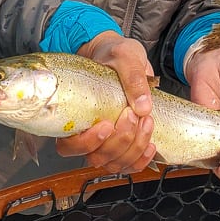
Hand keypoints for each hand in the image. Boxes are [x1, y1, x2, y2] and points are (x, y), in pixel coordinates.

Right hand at [55, 32, 157, 173]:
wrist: (123, 57)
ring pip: (114, 163)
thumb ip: (132, 77)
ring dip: (134, 147)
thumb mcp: (125, 56)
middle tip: (133, 114)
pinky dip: (141, 159)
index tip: (107, 125)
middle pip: (97, 157)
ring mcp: (106, 142)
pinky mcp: (123, 143)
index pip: (69, 146)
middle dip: (120, 140)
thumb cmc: (115, 55)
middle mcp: (88, 134)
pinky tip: (150, 144)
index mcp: (76, 115)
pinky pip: (129, 165)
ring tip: (146, 121)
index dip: (87, 143)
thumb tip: (143, 106)